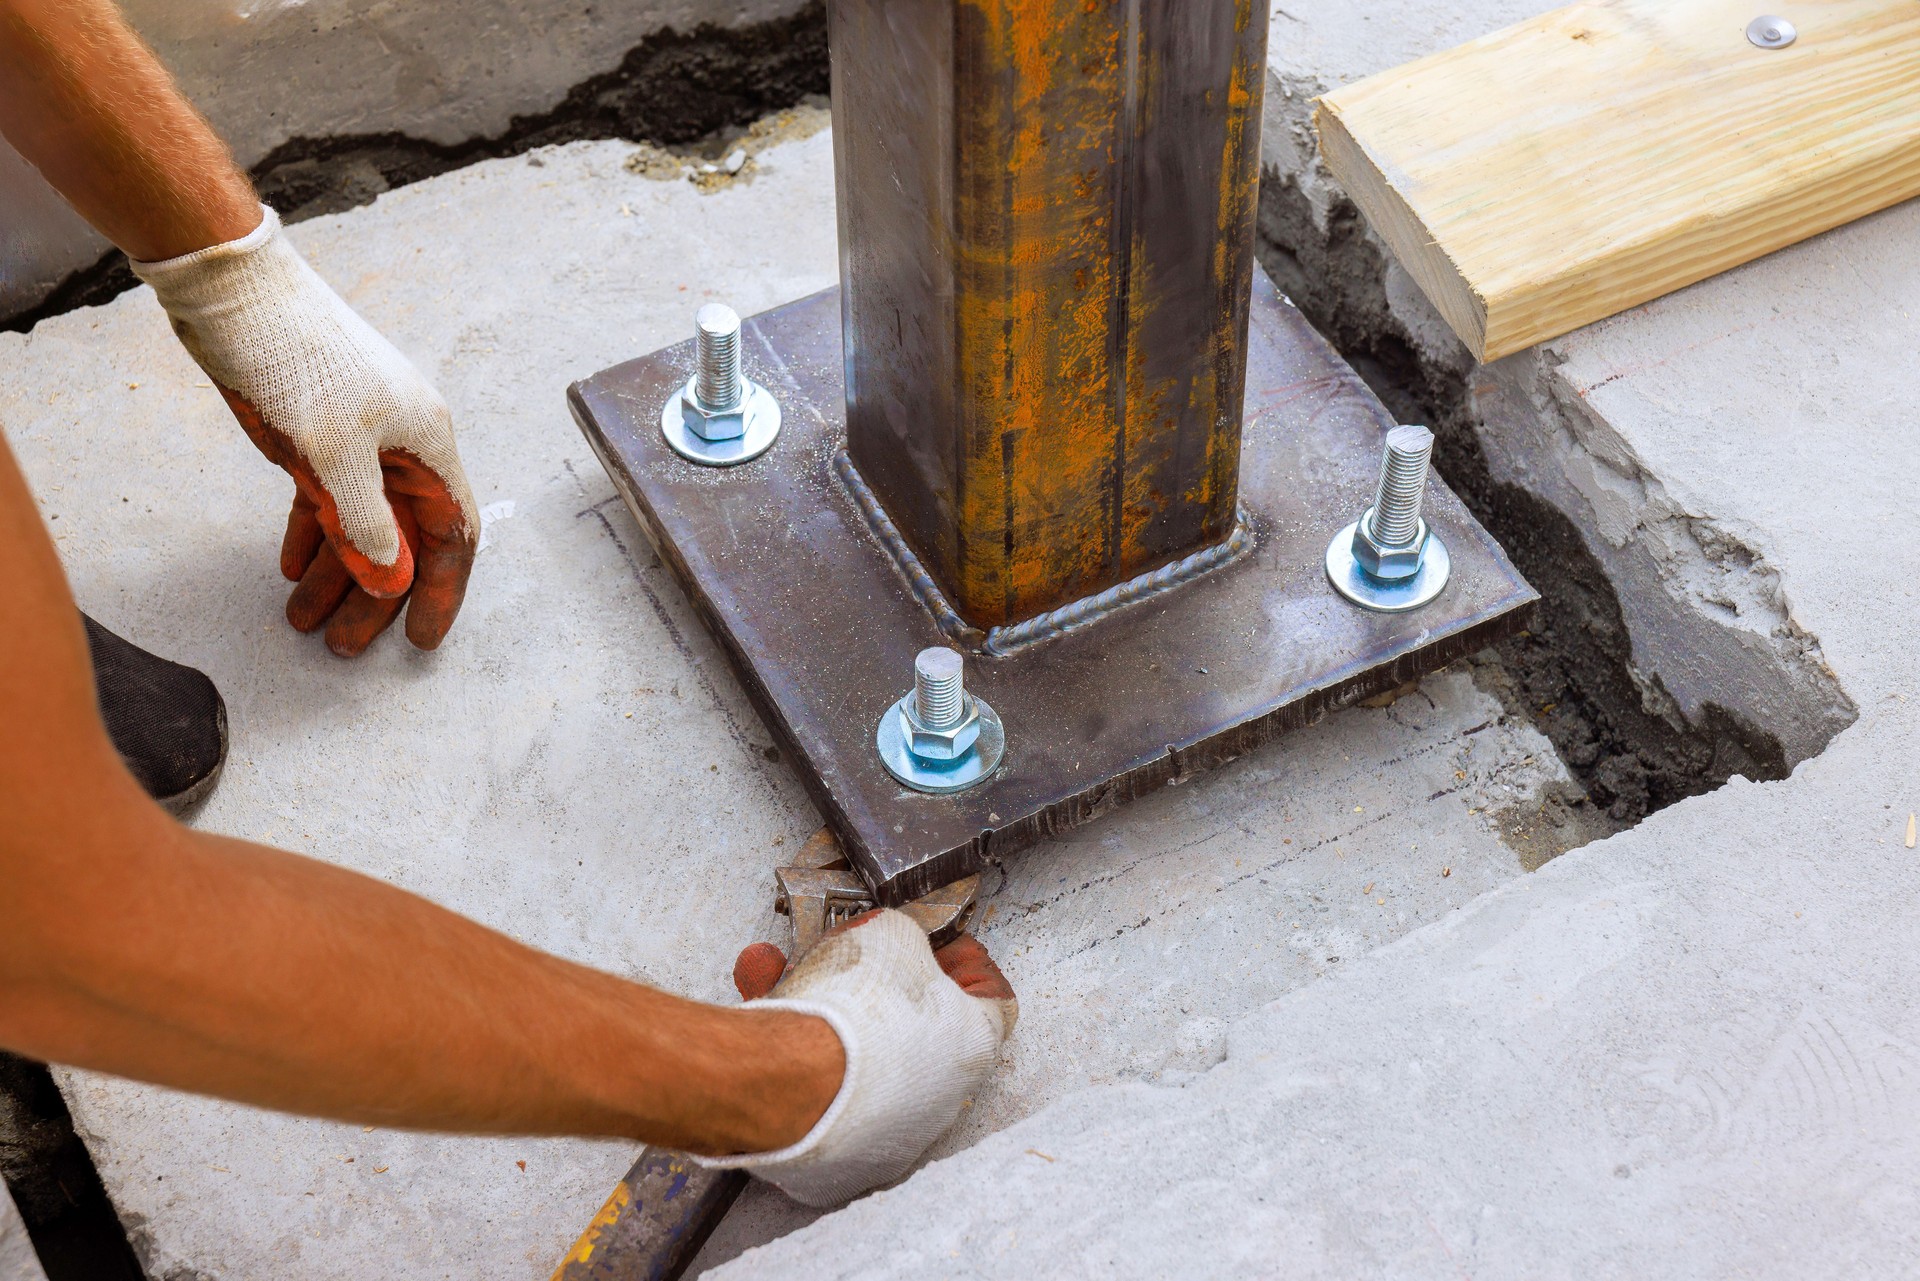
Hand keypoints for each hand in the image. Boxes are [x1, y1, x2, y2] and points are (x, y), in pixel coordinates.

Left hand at [132, 206, 478, 656]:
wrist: (234, 293)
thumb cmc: (296, 361)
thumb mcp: (333, 453)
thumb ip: (364, 523)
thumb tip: (390, 579)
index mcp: (426, 446)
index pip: (452, 535)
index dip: (440, 591)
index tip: (421, 640)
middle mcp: (401, 448)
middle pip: (402, 539)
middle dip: (375, 596)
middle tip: (346, 646)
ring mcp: (359, 442)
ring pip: (360, 524)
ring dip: (337, 574)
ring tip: (306, 621)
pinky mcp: (318, 435)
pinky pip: (326, 500)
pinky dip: (313, 536)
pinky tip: (292, 569)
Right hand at [705, 910, 1016, 1205]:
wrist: (789, 1080)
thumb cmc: (854, 1010)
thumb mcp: (889, 933)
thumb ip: (902, 937)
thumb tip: (893, 943)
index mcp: (973, 1045)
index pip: (993, 997)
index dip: (965, 962)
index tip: (939, 943)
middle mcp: (941, 1101)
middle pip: (917, 1030)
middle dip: (878, 987)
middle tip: (850, 959)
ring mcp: (890, 1139)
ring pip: (857, 1064)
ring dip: (820, 1016)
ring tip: (776, 975)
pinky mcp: (838, 1165)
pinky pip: (818, 1099)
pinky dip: (793, 1063)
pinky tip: (764, 1022)